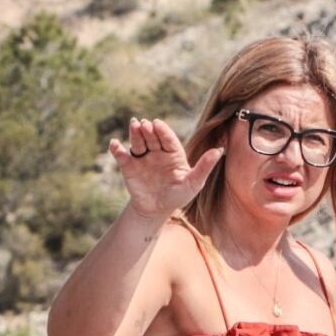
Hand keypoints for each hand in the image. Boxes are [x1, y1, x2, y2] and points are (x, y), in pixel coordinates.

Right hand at [106, 118, 220, 219]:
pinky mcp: (129, 166)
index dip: (163, 131)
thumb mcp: (193, 183)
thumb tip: (219, 150)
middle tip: (144, 124)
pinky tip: (115, 145)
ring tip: (133, 125)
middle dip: (148, 130)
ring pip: (138, 142)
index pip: (168, 139)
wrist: (156, 211)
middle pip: (152, 138)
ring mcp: (142, 158)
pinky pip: (122, 156)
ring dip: (134, 134)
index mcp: (173, 153)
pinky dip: (117, 149)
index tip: (158, 124)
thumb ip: (204, 167)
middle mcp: (157, 152)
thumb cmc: (178, 196)